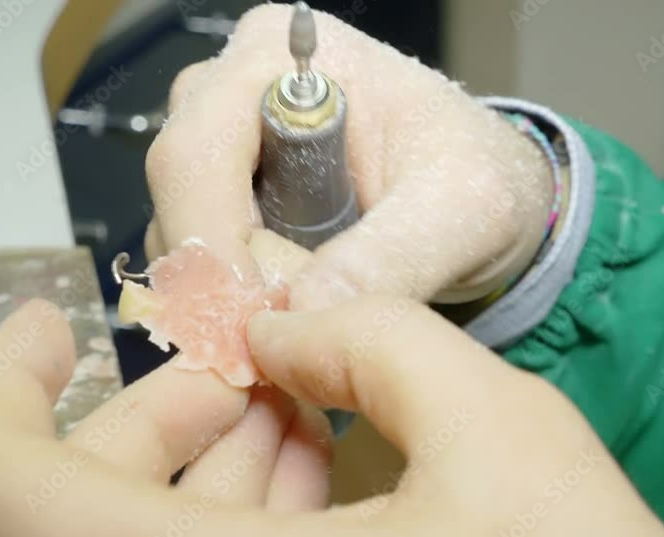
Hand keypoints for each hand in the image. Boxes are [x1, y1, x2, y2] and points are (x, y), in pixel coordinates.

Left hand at [0, 293, 663, 536]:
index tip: (45, 334)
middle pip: (92, 521)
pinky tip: (324, 459)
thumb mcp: (498, 426)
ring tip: (305, 398)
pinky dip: (248, 511)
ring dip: (212, 458)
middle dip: (154, 416)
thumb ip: (373, 338)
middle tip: (242, 356)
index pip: (19, 509)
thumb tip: (291, 323)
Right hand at [144, 3, 553, 307]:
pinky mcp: (233, 197)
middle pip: (178, 193)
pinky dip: (232, 303)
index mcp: (288, 60)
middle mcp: (239, 91)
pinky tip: (283, 328)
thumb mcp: (465, 210)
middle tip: (267, 350)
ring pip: (182, 231)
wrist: (486, 198)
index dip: (208, 244)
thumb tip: (303, 311)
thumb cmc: (482, 179)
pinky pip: (202, 258)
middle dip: (215, 278)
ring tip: (291, 338)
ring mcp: (230, 145)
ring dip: (223, 297)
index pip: (199, 152)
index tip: (246, 326)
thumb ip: (395, 254)